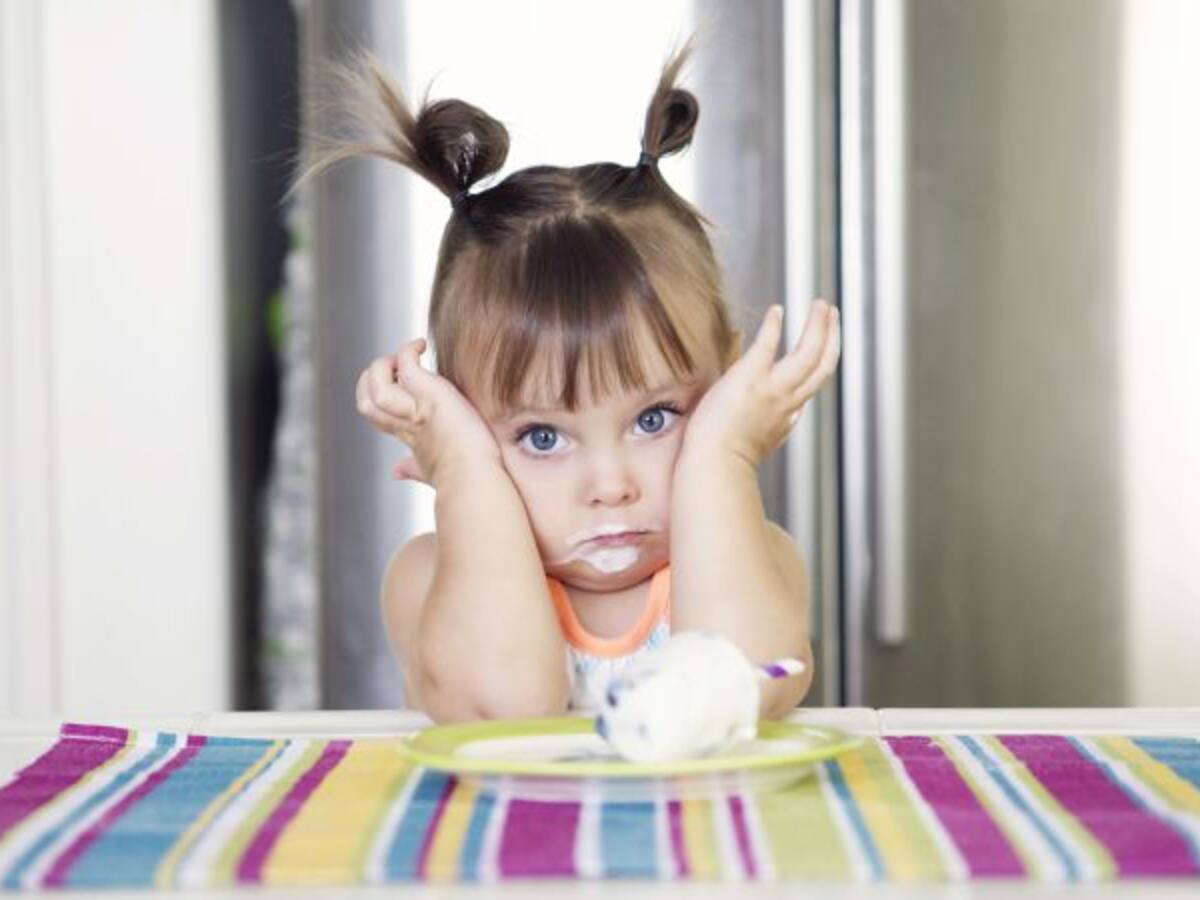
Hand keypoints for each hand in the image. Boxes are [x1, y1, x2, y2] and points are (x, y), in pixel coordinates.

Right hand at [354, 338, 500, 486]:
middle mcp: (405, 423)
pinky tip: (420, 345)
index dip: (381, 403)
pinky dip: (407, 350)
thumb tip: (396, 472)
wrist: (474, 479)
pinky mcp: (428, 393)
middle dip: (370, 383)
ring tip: (405, 357)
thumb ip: (415, 468)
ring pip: (375, 386)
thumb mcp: (434, 471)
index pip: (382, 418)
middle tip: (393, 369)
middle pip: (367, 401)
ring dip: (382, 367)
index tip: (398, 393)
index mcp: (410, 440)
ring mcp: (413, 408)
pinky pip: (405, 363)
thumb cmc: (466, 479)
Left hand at [681, 300, 840, 467]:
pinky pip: (769, 344)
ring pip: (811, 352)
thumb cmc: (721, 461)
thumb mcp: (751, 445)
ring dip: (819, 326)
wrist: (714, 467)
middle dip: (832, 338)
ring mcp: (773, 389)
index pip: (808, 390)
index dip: (815, 369)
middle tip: (832, 317)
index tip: (816, 353)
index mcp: (785, 420)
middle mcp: (788, 402)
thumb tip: (766, 417)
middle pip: (823, 366)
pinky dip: (775, 325)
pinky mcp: (751, 376)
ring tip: (821, 305)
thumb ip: (761, 428)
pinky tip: (776, 311)